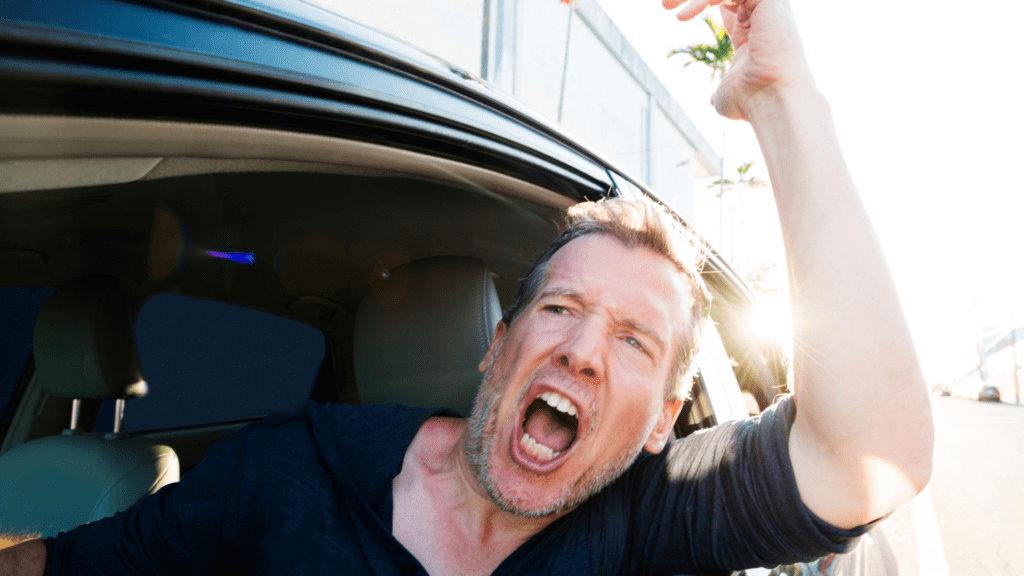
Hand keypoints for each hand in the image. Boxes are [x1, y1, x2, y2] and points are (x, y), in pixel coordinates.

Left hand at [662, 0, 814, 121]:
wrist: (771, 100)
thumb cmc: (750, 101)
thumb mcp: (727, 92)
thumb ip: (719, 89)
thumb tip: (713, 100)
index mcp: (753, 29)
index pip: (727, 2)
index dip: (701, 2)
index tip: (678, 14)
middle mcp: (762, 13)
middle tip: (664, 5)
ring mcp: (767, 4)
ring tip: (665, 6)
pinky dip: (703, 0)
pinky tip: (683, 17)